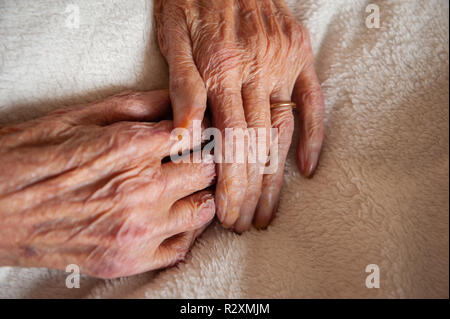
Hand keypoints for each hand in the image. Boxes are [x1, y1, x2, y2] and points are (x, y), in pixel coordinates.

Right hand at [0, 90, 215, 278]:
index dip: (198, 130)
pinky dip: (184, 232)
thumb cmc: (28, 156)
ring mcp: (137, 230)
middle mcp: (141, 191)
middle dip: (204, 160)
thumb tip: (176, 99)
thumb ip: (136, 106)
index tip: (195, 131)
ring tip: (183, 189)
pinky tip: (170, 220)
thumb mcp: (79, 116)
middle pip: (208, 171)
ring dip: (199, 196)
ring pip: (203, 210)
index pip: (197, 133)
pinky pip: (181, 249)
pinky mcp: (127, 260)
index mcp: (131, 147)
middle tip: (190, 159)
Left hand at [155, 0, 324, 230]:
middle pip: (258, 144)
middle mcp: (259, 68)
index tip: (228, 217)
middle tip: (248, 223)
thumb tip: (188, 136)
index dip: (231, 185)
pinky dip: (314, 135)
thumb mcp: (173, 37)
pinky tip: (308, 168)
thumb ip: (182, 86)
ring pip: (284, 130)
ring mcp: (284, 61)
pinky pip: (313, 99)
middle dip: (253, 191)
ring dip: (278, 175)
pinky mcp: (300, 53)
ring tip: (271, 209)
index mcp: (223, 69)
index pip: (230, 142)